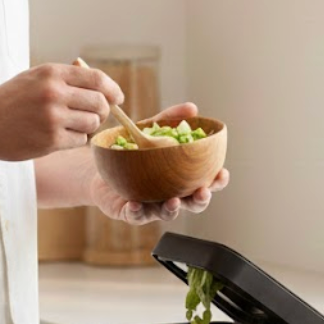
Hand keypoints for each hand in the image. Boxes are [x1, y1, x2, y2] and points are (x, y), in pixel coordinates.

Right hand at [0, 63, 122, 160]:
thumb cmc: (8, 100)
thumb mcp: (33, 78)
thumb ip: (64, 78)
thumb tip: (102, 85)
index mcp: (52, 73)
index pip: (97, 78)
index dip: (112, 89)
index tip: (117, 98)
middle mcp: (54, 93)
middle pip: (100, 103)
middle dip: (102, 111)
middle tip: (94, 116)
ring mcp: (52, 118)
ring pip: (92, 124)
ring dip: (88, 127)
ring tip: (72, 126)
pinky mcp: (50, 141)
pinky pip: (80, 141)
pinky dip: (75, 140)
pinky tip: (60, 137)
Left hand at [90, 101, 229, 222]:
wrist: (100, 167)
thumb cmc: (132, 152)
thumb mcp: (150, 131)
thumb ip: (170, 120)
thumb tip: (192, 108)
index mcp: (181, 179)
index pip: (206, 183)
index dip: (217, 181)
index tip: (222, 173)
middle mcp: (171, 195)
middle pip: (192, 203)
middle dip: (200, 200)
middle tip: (202, 192)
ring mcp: (152, 206)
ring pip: (167, 213)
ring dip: (172, 209)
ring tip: (172, 201)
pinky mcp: (131, 212)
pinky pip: (135, 215)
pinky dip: (137, 211)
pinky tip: (135, 204)